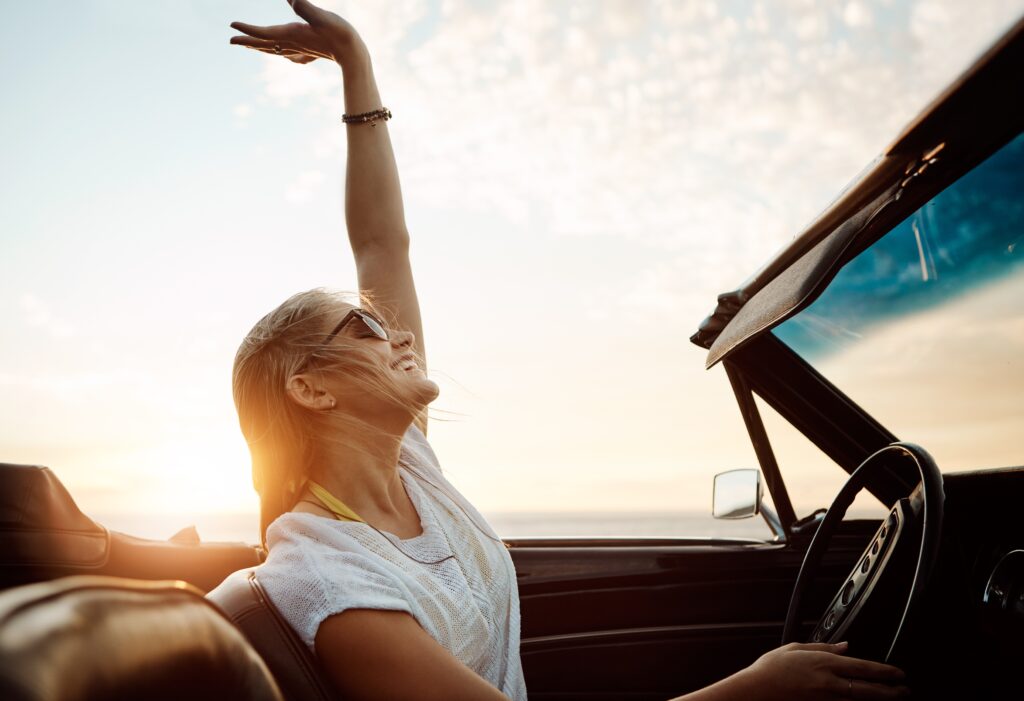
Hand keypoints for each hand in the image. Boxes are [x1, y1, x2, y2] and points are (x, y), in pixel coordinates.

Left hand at [229, 0, 365, 65]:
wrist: (354, 55)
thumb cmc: (339, 33)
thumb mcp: (321, 16)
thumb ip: (304, 6)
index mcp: (292, 34)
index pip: (263, 32)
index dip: (246, 29)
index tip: (231, 26)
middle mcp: (293, 44)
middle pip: (264, 44)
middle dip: (246, 41)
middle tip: (230, 40)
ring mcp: (301, 51)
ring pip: (275, 50)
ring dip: (260, 47)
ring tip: (250, 46)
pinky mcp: (310, 53)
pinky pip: (290, 55)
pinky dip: (281, 53)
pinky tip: (284, 55)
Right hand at [743, 642, 909, 699]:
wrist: (755, 691)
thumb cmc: (771, 669)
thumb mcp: (796, 649)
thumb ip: (823, 647)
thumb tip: (845, 646)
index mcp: (823, 663)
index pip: (863, 667)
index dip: (885, 671)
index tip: (899, 673)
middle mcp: (828, 683)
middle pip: (868, 688)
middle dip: (890, 690)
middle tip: (905, 690)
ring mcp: (825, 700)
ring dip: (878, 700)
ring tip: (892, 699)